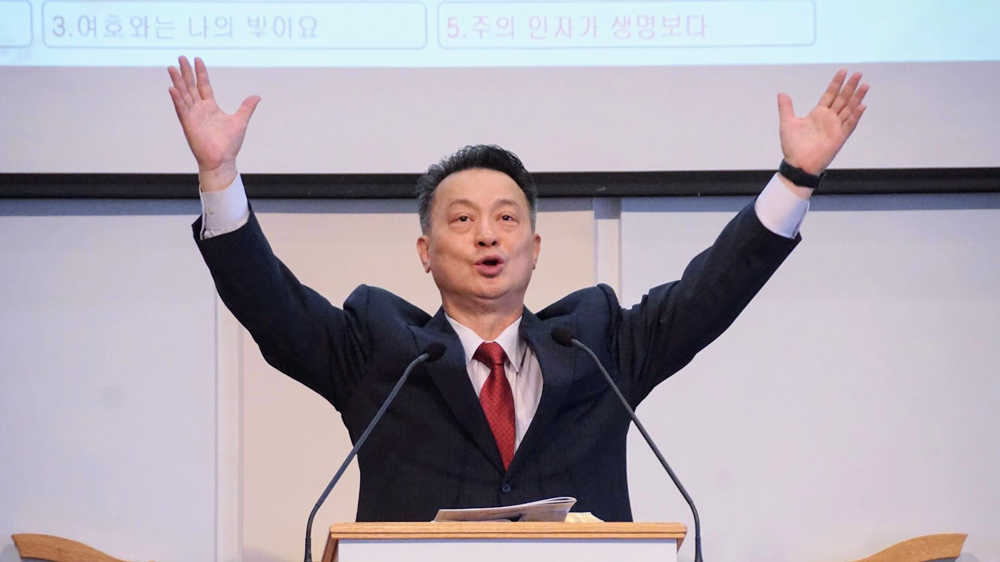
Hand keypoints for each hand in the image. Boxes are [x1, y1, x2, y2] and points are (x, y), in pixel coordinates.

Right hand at [167, 56, 259, 191]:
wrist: (223, 160)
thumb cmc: (229, 144)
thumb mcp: (240, 121)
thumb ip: (246, 107)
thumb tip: (257, 96)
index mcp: (210, 107)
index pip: (204, 85)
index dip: (201, 73)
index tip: (197, 60)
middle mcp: (199, 109)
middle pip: (191, 86)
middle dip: (186, 72)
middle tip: (181, 57)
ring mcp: (193, 116)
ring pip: (183, 95)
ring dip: (177, 82)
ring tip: (171, 68)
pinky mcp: (188, 125)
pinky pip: (181, 110)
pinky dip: (177, 99)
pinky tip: (172, 88)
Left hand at [777, 69, 868, 175]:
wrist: (797, 164)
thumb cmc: (792, 146)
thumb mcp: (787, 123)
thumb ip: (786, 108)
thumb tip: (781, 93)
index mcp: (818, 114)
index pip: (830, 95)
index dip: (836, 83)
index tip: (843, 71)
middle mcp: (829, 119)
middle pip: (842, 99)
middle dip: (850, 87)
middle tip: (858, 73)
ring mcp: (835, 128)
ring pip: (849, 109)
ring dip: (857, 98)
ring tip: (865, 85)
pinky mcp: (839, 138)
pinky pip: (849, 125)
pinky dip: (855, 116)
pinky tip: (861, 106)